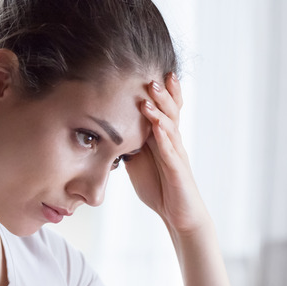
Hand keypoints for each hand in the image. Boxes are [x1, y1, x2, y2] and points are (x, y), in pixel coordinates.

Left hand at [124, 73, 208, 233]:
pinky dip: (164, 138)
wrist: (179, 215)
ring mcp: (177, 155)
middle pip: (170, 111)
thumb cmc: (160, 187)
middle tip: (152, 75)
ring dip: (160, 110)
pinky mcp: (178, 171)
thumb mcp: (138, 162)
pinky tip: (157, 127)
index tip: (150, 70)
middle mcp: (172, 142)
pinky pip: (171, 151)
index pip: (163, 109)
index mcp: (163, 138)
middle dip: (162, 93)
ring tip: (151, 94)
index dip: (160, 92)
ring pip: (170, 126)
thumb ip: (128, 145)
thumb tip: (108, 131)